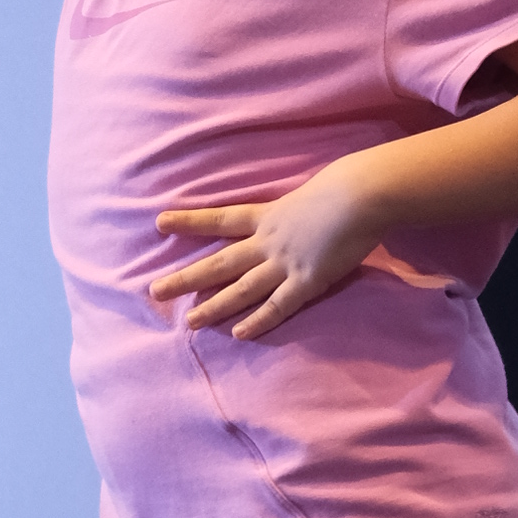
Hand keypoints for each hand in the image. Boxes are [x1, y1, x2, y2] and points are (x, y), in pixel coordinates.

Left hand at [149, 168, 379, 338]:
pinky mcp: (307, 281)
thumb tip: (303, 209)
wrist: (362, 194)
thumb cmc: (345, 184)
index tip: (159, 222)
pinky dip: (259, 321)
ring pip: (242, 289)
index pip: (220, 218)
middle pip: (219, 263)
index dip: (190, 222)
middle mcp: (268, 242)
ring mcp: (286, 264)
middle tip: (155, 291)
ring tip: (191, 322)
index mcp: (269, 215)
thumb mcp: (310, 188)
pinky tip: (239, 334)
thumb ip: (298, 205)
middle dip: (186, 277)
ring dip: (215, 306)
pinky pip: (278, 306)